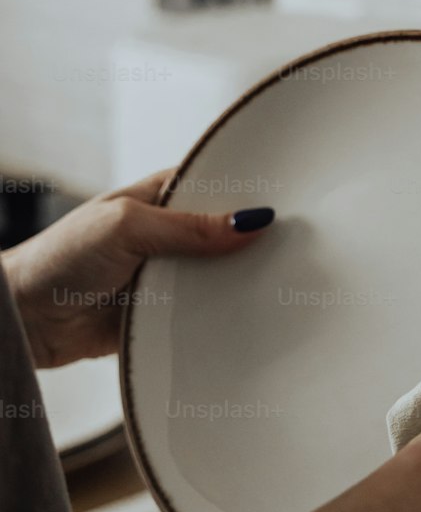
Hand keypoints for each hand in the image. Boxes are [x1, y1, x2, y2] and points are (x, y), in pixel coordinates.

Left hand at [2, 170, 274, 367]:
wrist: (27, 318)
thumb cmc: (61, 257)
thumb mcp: (127, 227)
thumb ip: (189, 227)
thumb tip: (251, 222)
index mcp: (161, 197)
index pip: (219, 188)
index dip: (252, 196)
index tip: (293, 207)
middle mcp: (171, 236)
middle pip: (229, 237)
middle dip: (257, 246)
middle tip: (301, 252)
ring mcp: (171, 277)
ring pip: (222, 280)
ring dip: (242, 287)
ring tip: (284, 289)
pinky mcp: (167, 316)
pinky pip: (205, 317)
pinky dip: (222, 321)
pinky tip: (250, 323)